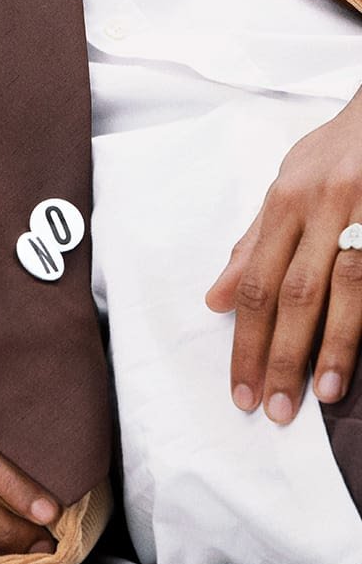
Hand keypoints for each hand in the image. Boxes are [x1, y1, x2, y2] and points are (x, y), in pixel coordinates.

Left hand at [204, 104, 361, 424]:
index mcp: (287, 200)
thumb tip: (216, 299)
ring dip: (333, 348)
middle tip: (273, 409)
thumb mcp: (285, 186)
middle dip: (282, 355)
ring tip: (319, 396)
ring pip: (347, 290)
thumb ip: (254, 243)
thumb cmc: (333, 153)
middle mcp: (324, 207)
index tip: (241, 387)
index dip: (247, 338)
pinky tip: (361, 357)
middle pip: (297, 293)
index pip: (259, 281)